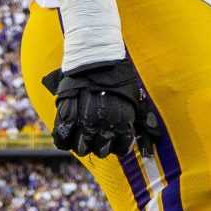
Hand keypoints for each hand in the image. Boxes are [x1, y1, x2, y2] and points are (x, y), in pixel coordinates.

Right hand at [43, 58, 161, 158]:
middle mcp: (103, 127)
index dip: (117, 146)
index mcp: (123, 123)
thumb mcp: (133, 99)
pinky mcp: (66, 116)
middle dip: (100, 145)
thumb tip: (149, 138)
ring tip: (82, 135)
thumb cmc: (117, 77)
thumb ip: (137, 119)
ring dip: (82, 144)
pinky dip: (63, 140)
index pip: (121, 149)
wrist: (96, 60)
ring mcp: (83, 123)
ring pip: (80, 148)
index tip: (114, 141)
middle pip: (100, 151)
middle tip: (97, 136)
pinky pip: (61, 139)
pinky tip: (66, 136)